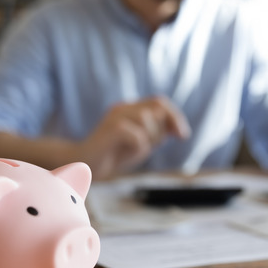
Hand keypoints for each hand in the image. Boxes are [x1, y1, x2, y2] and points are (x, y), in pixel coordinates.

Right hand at [77, 97, 191, 178]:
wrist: (84, 165)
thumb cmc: (113, 155)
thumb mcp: (141, 144)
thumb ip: (158, 133)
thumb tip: (178, 128)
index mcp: (130, 108)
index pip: (159, 102)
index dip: (175, 116)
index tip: (183, 136)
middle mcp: (123, 107)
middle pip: (157, 109)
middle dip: (160, 132)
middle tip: (148, 148)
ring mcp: (115, 116)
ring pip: (147, 119)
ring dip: (148, 139)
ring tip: (135, 151)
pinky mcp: (110, 128)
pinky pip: (137, 135)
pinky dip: (138, 147)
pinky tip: (126, 154)